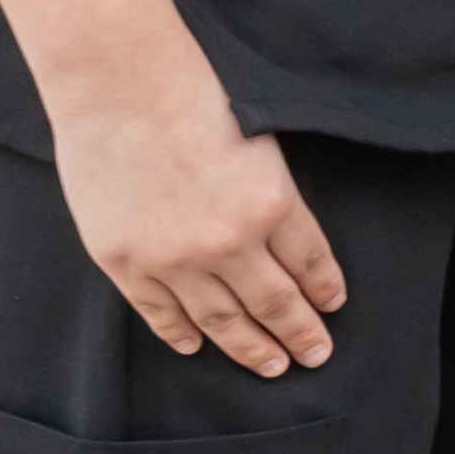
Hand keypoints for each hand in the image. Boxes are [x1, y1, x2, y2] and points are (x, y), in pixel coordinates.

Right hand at [43, 29, 345, 375]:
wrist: (121, 87)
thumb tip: (281, 240)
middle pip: (275, 302)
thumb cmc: (196, 97)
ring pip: (221, 319)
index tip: (333, 308)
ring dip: (250, 346)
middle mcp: (230, 241)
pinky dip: (180, 332)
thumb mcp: (262, 142)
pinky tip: (197, 347)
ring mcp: (174, 258)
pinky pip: (160, 311)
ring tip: (271, 366)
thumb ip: (271, 198)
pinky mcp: (125, 261)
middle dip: (300, 334)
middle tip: (315, 356)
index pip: (311, 263)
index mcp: (274, 204)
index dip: (324, 291)